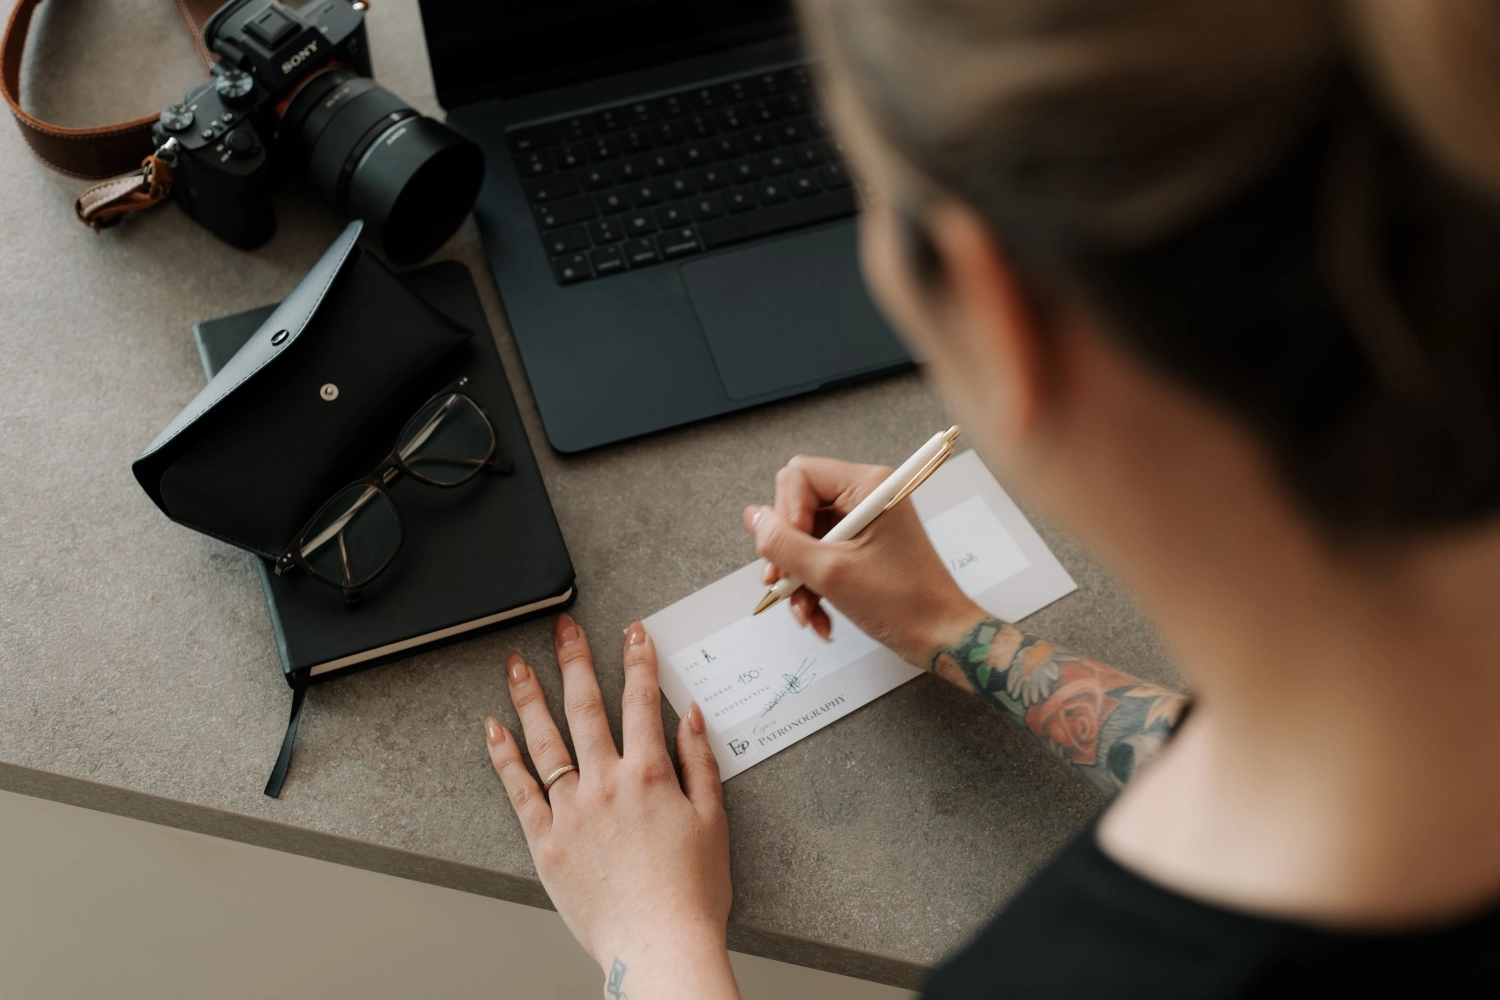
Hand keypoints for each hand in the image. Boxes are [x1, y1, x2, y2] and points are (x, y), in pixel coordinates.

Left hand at [484, 615, 738, 999]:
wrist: (657, 946)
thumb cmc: (689, 894)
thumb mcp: (713, 820)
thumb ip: (699, 762)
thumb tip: (690, 716)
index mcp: (649, 775)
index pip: (641, 701)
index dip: (638, 661)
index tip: (633, 634)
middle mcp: (605, 784)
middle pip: (586, 707)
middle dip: (576, 661)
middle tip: (566, 630)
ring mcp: (570, 811)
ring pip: (545, 740)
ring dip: (530, 696)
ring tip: (519, 664)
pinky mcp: (545, 842)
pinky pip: (518, 790)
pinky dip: (504, 756)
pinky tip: (494, 728)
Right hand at [744, 455, 983, 665]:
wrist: (938, 636)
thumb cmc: (903, 603)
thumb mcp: (831, 573)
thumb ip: (783, 543)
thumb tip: (753, 517)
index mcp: (868, 486)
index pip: (799, 476)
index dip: (786, 514)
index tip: (791, 551)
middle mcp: (865, 496)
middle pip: (797, 507)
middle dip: (788, 552)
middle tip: (785, 584)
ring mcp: (863, 522)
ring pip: (805, 538)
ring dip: (799, 578)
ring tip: (806, 612)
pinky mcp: (861, 547)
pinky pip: (820, 556)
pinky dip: (814, 586)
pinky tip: (819, 616)